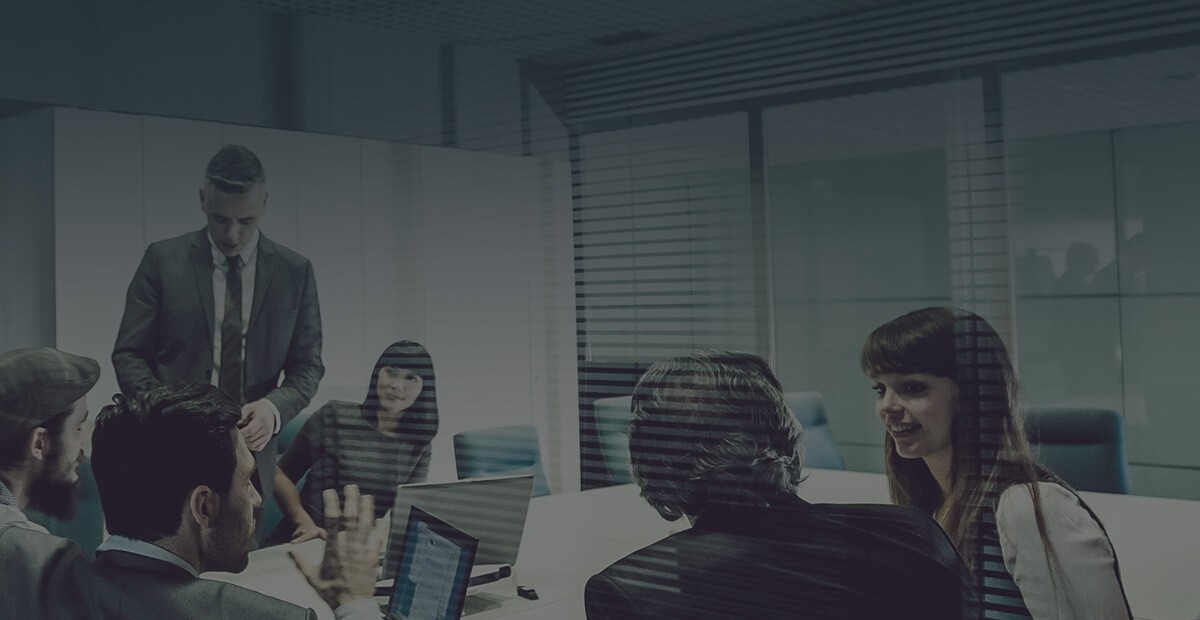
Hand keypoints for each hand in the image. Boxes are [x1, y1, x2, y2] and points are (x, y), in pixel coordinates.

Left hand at [239, 400, 273, 451]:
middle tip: (235, 434)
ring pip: (253, 444)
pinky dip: (251, 446)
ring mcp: (268, 436)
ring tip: (241, 437)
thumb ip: (243, 413)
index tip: (234, 431)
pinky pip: (258, 448)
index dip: (241, 433)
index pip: (250, 430)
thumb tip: (237, 423)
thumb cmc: (258, 409)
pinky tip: (247, 441)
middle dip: (241, 438)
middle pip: (250, 438)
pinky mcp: (267, 440)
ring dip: (245, 443)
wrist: (269, 412)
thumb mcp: (250, 407)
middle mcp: (266, 429)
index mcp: (262, 420)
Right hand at [289, 485, 380, 609]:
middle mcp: (348, 546)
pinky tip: (383, 519)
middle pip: (350, 518)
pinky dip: (381, 528)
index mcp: (333, 548)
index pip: (331, 520)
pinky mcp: (373, 557)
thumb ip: (301, 562)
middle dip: (351, 500)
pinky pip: (378, 539)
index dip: (331, 503)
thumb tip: (291, 551)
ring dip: (367, 509)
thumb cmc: (332, 592)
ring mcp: (362, 550)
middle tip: (351, 487)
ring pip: (366, 525)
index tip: (330, 492)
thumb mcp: (312, 577)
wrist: (350, 604)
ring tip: (367, 497)